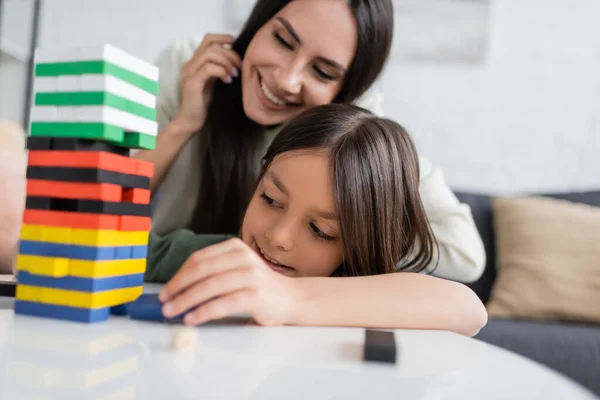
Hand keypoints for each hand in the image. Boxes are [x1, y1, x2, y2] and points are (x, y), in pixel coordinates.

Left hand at [159, 238, 297, 325]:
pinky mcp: (255, 295)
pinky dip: (203, 311)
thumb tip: (177, 288)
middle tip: (164, 302)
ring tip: (173, 311)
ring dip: (186, 300)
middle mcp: (242, 258)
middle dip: (178, 287)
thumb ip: (214, 272)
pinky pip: (223, 303)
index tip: (166, 290)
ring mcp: (250, 276)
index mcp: (234, 248)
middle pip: (201, 270)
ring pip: (210, 286)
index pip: (199, 259)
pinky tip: (192, 318)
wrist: (290, 298)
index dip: (178, 275)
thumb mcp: (236, 269)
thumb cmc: (258, 286)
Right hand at [173, 34, 241, 132]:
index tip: (236, 44)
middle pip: (212, 45)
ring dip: (227, 62)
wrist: (190, 121)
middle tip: (239, 67)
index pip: (208, 39)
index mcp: (195, 62)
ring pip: (210, 54)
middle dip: (230, 53)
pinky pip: (209, 68)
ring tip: (234, 74)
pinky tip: (228, 80)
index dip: (223, 37)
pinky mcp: (192, 82)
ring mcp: (189, 72)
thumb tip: (235, 59)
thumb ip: (219, 68)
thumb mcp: (213, 82)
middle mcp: (190, 64)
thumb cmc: (203, 104)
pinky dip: (221, 71)